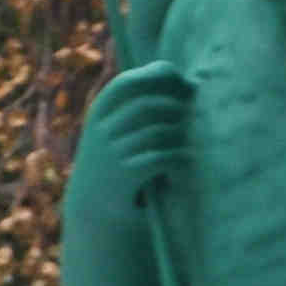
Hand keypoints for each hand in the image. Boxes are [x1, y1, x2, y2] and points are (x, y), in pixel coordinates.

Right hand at [70, 61, 193, 218]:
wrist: (94, 209)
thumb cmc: (115, 159)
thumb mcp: (113, 128)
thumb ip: (135, 105)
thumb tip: (179, 76)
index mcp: (98, 114)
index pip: (126, 83)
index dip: (156, 76)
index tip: (180, 80)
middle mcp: (102, 132)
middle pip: (144, 105)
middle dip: (173, 104)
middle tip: (191, 109)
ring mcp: (112, 155)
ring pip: (155, 131)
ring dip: (179, 132)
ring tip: (190, 136)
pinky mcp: (126, 178)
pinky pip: (160, 158)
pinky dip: (178, 156)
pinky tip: (187, 159)